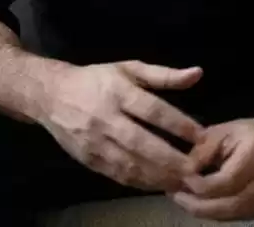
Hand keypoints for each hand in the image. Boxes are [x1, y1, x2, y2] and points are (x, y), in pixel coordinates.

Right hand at [36, 59, 204, 190]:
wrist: (52, 95)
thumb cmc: (97, 79)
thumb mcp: (129, 68)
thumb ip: (163, 75)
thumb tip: (197, 74)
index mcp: (118, 91)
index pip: (152, 109)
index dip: (178, 123)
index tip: (201, 135)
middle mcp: (106, 117)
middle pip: (142, 142)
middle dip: (171, 158)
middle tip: (197, 169)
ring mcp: (95, 142)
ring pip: (130, 164)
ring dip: (159, 176)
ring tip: (184, 182)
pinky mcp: (89, 160)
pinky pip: (118, 175)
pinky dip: (141, 183)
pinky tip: (159, 185)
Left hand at [170, 117, 253, 220]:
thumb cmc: (246, 132)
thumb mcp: (221, 131)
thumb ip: (202, 151)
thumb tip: (183, 171)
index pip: (226, 180)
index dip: (202, 184)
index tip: (183, 178)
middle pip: (230, 204)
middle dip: (199, 204)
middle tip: (176, 196)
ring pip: (233, 214)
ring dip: (206, 211)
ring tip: (184, 201)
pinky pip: (237, 217)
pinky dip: (217, 213)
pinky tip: (201, 205)